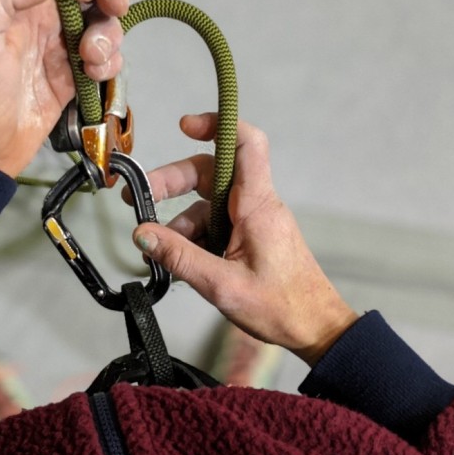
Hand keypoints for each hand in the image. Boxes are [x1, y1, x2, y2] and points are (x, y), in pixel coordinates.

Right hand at [132, 113, 358, 365]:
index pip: (246, 144)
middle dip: (172, 182)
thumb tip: (143, 235)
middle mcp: (255, 205)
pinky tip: (180, 261)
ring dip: (179, 221)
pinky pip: (214, 225)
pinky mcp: (249, 237)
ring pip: (207, 203)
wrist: (316, 328)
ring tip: (161, 251)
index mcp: (257, 205)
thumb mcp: (223, 285)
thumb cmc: (283, 307)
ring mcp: (252, 221)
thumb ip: (180, 257)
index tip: (184, 127)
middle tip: (137, 197)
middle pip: (209, 173)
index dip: (216, 125)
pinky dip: (193, 238)